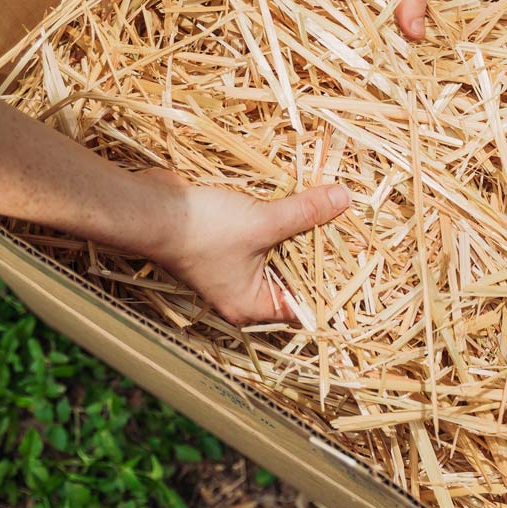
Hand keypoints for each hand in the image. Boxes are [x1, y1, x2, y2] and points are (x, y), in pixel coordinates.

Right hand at [142, 170, 350, 324]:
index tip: (356, 264)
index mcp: (251, 305)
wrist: (150, 209)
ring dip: (296, 234)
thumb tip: (344, 200)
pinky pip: (260, 238)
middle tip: (347, 232)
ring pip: (277, 254)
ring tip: (328, 215)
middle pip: (292, 278)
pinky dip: (277, 223)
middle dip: (316, 254)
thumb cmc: (202, 230)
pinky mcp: (223, 244)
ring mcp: (230, 269)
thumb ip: (305, 213)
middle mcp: (241, 294)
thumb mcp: (263, 222)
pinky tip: (294, 203)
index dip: (329, 287)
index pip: (302, 307)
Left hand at [275, 0, 443, 40]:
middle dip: (391, 24)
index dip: (426, 19)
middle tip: (389, 55)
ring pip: (364, 2)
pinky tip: (334, 24)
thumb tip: (419, 33)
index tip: (421, 49)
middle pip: (395, 3)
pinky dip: (334, 6)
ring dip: (361, 18)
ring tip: (361, 44)